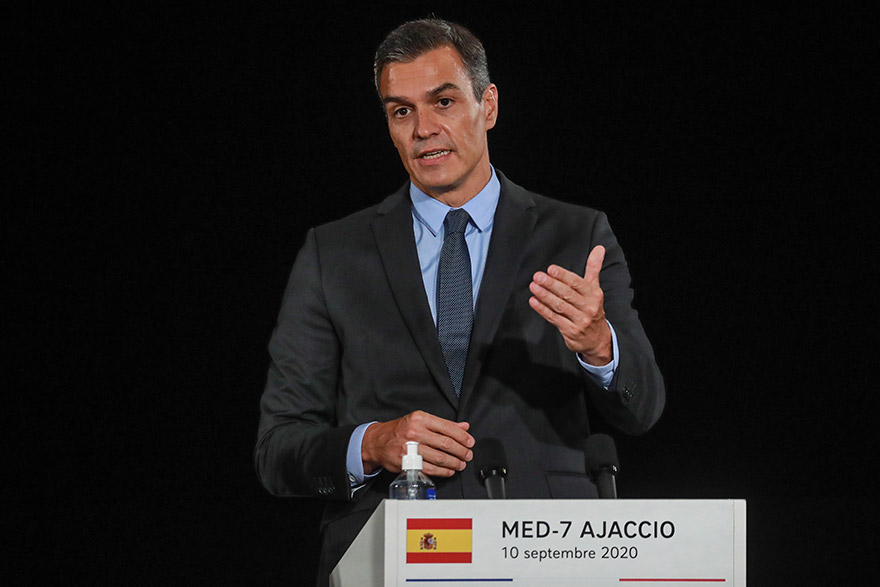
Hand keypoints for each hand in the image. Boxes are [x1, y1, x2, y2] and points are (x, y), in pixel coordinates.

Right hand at [361, 410, 473, 476]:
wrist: (377, 442)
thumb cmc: (399, 430)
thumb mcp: (420, 421)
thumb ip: (442, 424)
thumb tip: (463, 426)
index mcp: (421, 418)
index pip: (448, 427)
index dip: (462, 436)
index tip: (470, 442)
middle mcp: (415, 432)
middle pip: (446, 443)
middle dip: (461, 451)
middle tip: (468, 455)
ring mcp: (411, 447)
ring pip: (440, 457)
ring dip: (454, 462)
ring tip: (460, 464)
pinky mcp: (407, 461)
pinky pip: (430, 468)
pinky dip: (443, 471)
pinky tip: (449, 470)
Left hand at [528, 245, 612, 364]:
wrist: (597, 339)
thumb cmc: (593, 310)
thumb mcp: (595, 288)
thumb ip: (594, 268)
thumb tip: (598, 249)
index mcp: (594, 294)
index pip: (577, 283)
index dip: (563, 276)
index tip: (551, 269)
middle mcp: (589, 307)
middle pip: (567, 294)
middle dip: (550, 284)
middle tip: (538, 276)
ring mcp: (580, 320)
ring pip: (559, 306)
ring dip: (544, 295)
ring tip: (533, 287)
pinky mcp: (570, 331)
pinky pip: (554, 318)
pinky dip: (542, 309)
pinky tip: (534, 302)